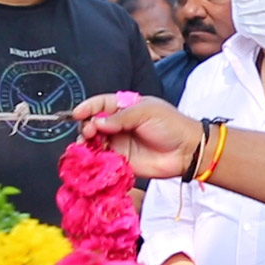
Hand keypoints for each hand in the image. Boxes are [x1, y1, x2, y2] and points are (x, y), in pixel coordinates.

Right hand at [73, 95, 199, 178]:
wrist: (187, 151)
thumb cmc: (171, 126)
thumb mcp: (146, 112)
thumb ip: (120, 117)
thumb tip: (97, 123)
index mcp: (126, 107)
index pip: (100, 104)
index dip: (87, 108)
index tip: (77, 114)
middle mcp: (119, 124)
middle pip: (93, 124)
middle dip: (86, 126)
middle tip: (88, 132)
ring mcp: (119, 142)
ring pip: (94, 142)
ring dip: (87, 143)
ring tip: (88, 144)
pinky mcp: (121, 160)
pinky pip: (102, 159)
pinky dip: (94, 158)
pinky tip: (93, 157)